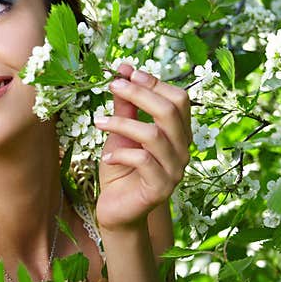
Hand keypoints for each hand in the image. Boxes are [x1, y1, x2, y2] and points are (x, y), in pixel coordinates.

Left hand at [94, 64, 191, 230]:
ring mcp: (175, 170)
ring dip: (123, 123)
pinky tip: (106, 156)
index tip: (126, 72)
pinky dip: (121, 154)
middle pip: (171, 111)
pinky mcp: (160, 188)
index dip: (154, 83)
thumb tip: (123, 72)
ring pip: (155, 135)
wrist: (117, 209)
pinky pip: (144, 161)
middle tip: (112, 87)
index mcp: (178, 133)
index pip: (179, 99)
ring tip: (97, 122)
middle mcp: (182, 149)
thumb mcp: (120, 134)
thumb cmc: (120, 170)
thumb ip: (125, 107)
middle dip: (139, 94)